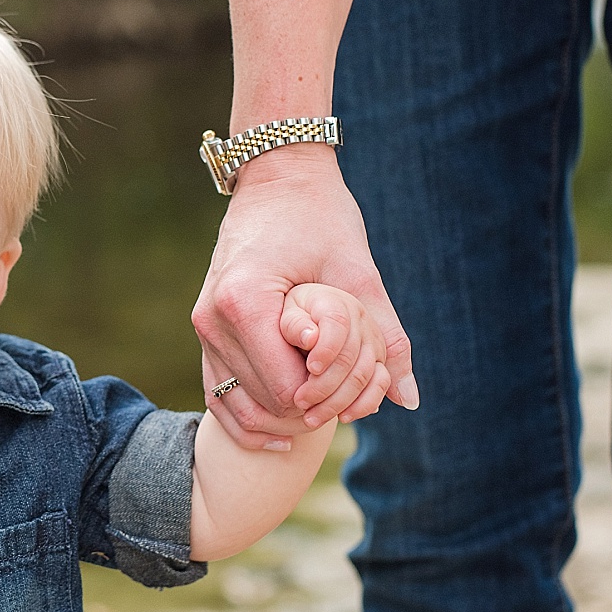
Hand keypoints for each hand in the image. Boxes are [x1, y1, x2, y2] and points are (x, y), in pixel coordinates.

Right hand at [191, 145, 416, 448]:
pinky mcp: (204, 331)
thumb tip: (409, 399)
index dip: (327, 397)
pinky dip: (249, 418)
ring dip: (282, 417)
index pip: (287, 388)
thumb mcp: (358, 271)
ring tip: (322, 410)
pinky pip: (218, 394)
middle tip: (346, 395)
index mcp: (245, 302)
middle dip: (310, 409)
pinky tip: (284, 434)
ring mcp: (203, 327)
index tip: (354, 379)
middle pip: (265, 402)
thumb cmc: (320, 214)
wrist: (275, 177)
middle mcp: (212, 320)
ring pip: (238, 407)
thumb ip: (385, 335)